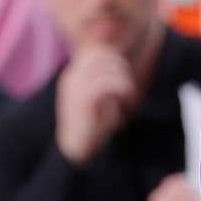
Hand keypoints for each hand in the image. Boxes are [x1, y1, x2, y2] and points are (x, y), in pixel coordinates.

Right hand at [55, 46, 136, 165]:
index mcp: (72, 76)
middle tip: (128, 86)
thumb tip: (117, 60)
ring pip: (107, 69)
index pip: (95, 52)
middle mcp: (72, 79)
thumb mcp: (96, 97)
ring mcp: (76, 89)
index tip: (124, 76)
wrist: (77, 148)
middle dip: (121, 67)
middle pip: (102, 56)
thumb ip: (101, 79)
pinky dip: (123, 89)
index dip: (114, 59)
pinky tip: (128, 100)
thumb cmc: (91, 124)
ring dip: (124, 80)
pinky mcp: (84, 101)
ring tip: (129, 95)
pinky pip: (108, 84)